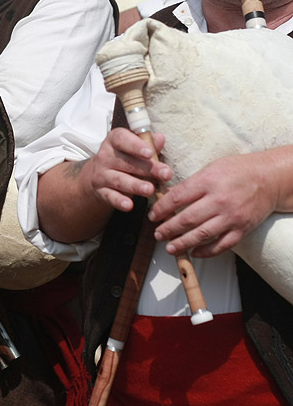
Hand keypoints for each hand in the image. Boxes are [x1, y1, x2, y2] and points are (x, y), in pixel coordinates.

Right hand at [80, 128, 171, 211]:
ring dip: (135, 185)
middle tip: (165, 174)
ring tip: (150, 189)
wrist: (100, 174)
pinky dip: (119, 201)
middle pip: (125, 162)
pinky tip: (129, 205)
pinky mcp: (101, 191)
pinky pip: (110, 196)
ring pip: (119, 180)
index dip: (135, 145)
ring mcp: (101, 174)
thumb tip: (160, 138)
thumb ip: (149, 144)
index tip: (150, 153)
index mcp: (113, 141)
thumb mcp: (135, 148)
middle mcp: (105, 156)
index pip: (122, 139)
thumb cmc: (124, 158)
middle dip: (147, 169)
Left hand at [149, 151, 282, 257]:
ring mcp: (231, 217)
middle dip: (168, 229)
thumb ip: (190, 184)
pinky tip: (195, 253)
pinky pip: (222, 245)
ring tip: (170, 248)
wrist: (270, 179)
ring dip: (183, 243)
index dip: (161, 209)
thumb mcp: (210, 169)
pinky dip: (207, 251)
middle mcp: (219, 200)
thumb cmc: (238, 170)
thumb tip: (167, 196)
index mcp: (208, 182)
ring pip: (202, 235)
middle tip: (157, 234)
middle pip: (187, 219)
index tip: (152, 215)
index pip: (177, 197)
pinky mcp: (242, 229)